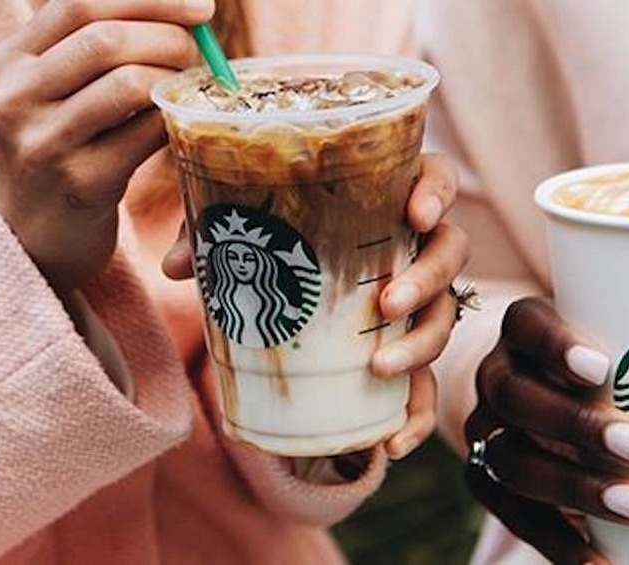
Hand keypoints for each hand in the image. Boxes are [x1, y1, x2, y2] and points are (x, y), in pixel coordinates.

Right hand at [0, 0, 213, 291]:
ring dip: (175, 82)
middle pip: (107, 40)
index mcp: (10, 59)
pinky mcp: (80, 184)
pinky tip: (180, 126)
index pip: (81, 3)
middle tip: (199, 58)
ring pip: (129, 84)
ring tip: (188, 92)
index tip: (201, 8)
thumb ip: (93, 47)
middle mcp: (16, 97)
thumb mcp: (54, 89)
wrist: (33, 234)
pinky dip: (174, 122)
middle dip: (170, 40)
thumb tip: (179, 11)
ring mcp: (44, 143)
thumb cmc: (63, 146)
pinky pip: (145, 135)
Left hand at [163, 154, 468, 460]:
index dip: (437, 193)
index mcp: (387, 201)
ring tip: (380, 366)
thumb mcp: (246, 227)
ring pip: (444, 318)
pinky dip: (415, 419)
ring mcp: (418, 304)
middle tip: (387, 302)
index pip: (435, 180)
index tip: (416, 215)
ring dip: (422, 344)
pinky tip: (391, 444)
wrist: (287, 290)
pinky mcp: (406, 354)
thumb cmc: (277, 239)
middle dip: (427, 279)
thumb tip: (176, 266)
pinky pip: (426, 389)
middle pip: (451, 252)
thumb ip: (212, 232)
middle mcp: (414, 249)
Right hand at [465, 297, 628, 564]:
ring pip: (511, 458)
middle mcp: (498, 375)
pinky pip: (510, 512)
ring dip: (572, 487)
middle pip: (517, 395)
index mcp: (528, 331)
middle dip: (577, 425)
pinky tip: (598, 562)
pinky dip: (554, 541)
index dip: (556, 344)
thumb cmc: (602, 366)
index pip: (526, 323)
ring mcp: (488, 429)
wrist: (539, 394)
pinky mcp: (487, 478)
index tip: (607, 369)